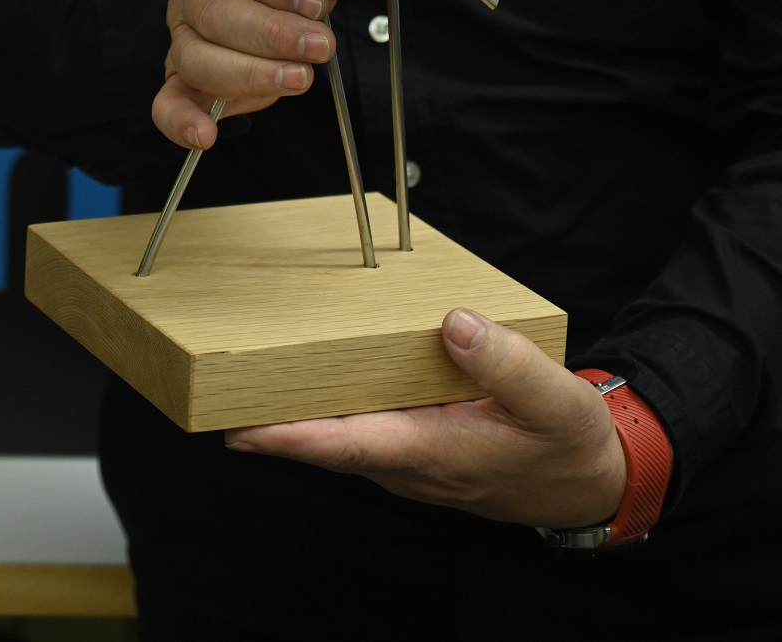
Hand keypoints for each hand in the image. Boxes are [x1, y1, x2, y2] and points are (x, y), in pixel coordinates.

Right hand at [152, 0, 342, 150]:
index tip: (315, 2)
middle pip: (215, 13)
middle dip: (272, 34)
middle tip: (319, 45)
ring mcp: (181, 32)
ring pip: (197, 57)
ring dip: (250, 73)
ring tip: (299, 79)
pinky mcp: (181, 75)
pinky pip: (167, 101)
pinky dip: (182, 120)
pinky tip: (205, 135)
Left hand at [226, 308, 627, 528]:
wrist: (590, 478)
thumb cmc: (568, 443)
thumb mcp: (553, 400)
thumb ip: (506, 363)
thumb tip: (454, 323)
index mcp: (433, 452)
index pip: (343, 446)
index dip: (287, 437)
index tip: (236, 427)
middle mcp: (408, 461)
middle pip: (323, 440)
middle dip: (268, 419)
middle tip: (211, 387)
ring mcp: (407, 457)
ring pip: (336, 435)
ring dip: (292, 413)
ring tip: (241, 372)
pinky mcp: (413, 444)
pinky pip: (358, 426)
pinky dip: (326, 406)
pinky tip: (308, 373)